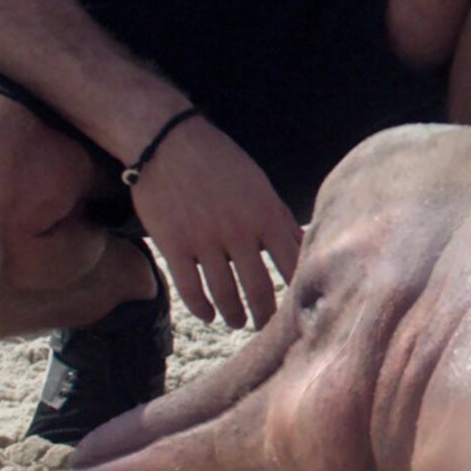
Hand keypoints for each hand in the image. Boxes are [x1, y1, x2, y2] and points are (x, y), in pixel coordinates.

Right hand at [124, 115, 303, 329]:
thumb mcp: (258, 184)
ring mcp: (204, 241)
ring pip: (225, 295)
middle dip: (266, 315)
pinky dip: (202, 308)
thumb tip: (302, 247)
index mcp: (265, 215)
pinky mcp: (174, 245)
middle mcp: (238, 232)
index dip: (298, 291)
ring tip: (238, 321)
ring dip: (234, 315)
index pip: (292, 264)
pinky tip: (209, 314)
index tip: (300, 306)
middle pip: (259, 289)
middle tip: (267, 327)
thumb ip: (278, 219)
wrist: (167, 142)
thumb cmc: (219, 161)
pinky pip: (190, 289)